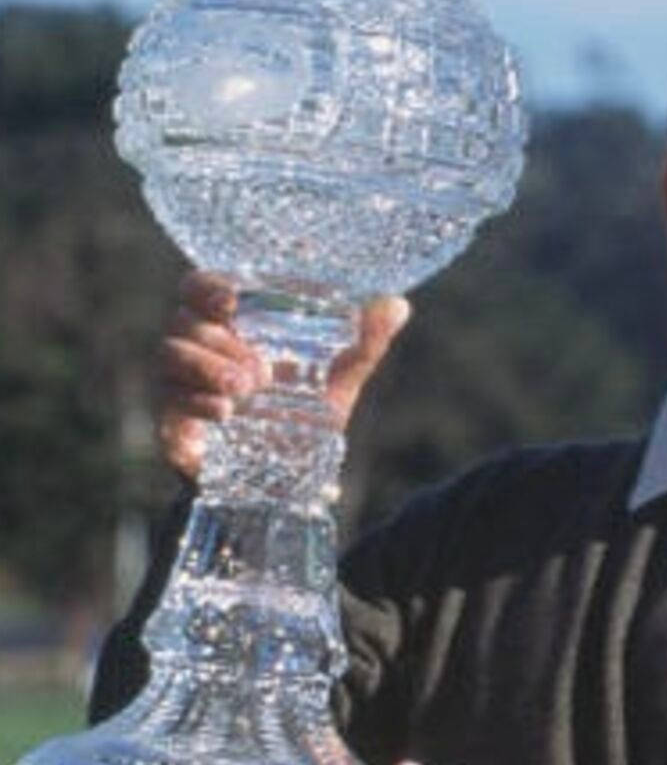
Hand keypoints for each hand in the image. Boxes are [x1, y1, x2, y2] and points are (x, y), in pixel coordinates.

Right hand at [157, 270, 410, 481]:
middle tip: (258, 368)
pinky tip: (226, 413)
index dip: (209, 286)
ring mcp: (183, 384)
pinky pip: (168, 403)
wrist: (284, 478)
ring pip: (170, 354)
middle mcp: (201, 348)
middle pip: (184, 320)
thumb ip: (365, 342)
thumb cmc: (303, 413)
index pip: (200, 288)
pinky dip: (196, 403)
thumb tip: (399, 305)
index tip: (234, 299)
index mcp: (234, 325)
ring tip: (247, 388)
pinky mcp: (173, 423)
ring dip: (207, 367)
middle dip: (216, 338)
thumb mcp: (339, 378)